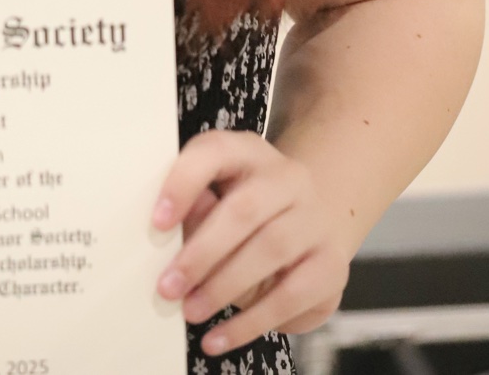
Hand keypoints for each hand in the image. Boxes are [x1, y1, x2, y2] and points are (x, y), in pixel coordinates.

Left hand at [153, 131, 351, 357]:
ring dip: (224, 287)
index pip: (216, 151)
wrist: (315, 223)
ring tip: (191, 310)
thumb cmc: (250, 212)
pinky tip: (221, 337)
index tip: (157, 221)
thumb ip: (197, 208)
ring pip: (271, 249)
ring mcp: (316, 219)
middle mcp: (288, 178)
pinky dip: (252, 322)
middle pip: (245, 209)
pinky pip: (291, 296)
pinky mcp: (331, 264)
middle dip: (202, 253)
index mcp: (249, 151)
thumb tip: (171, 230)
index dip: (184, 183)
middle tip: (168, 286)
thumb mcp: (220, 198)